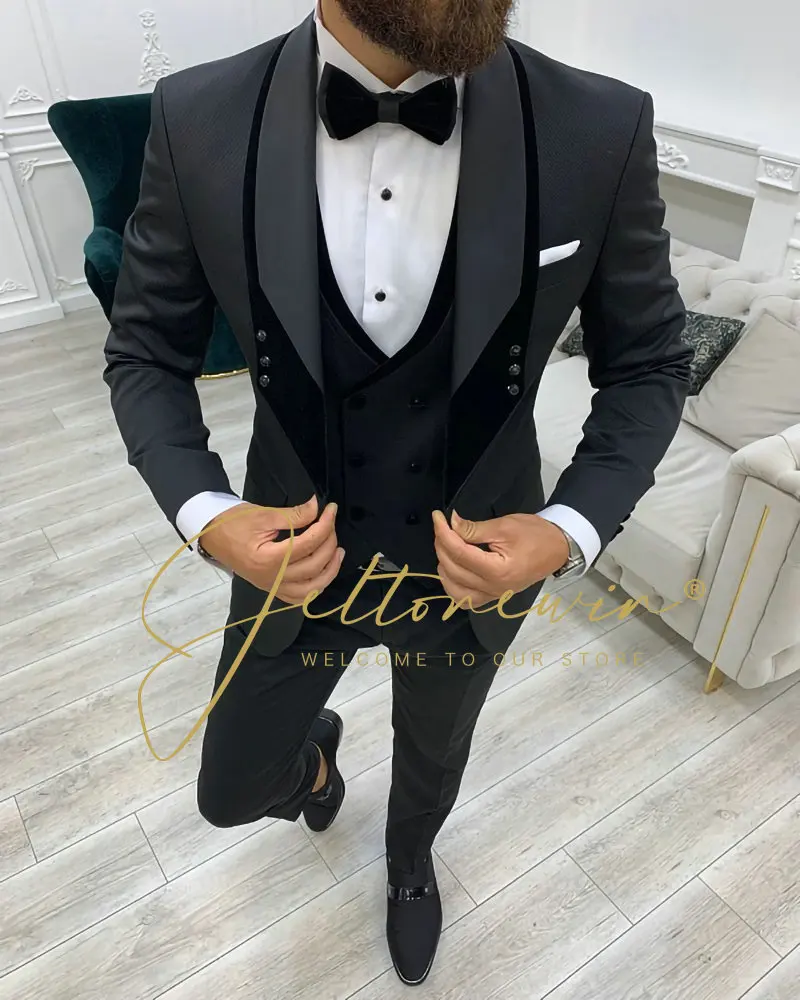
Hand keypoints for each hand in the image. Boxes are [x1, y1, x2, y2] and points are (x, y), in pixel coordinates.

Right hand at [199, 495, 344, 603]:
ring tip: (338, 551)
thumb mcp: (263, 515)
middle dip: (329, 541)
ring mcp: (272, 587)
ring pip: (312, 589)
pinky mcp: (272, 590)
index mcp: (268, 560)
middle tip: (331, 523)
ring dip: (330, 571)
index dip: (325, 525)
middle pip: (313, 565)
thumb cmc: (233, 523)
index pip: (307, 544)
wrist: (212, 536)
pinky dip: (316, 587)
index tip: (331, 508)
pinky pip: (300, 598)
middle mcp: (271, 579)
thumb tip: (317, 508)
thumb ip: (294, 515)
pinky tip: (324, 571)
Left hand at [432, 509, 569, 608]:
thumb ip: (474, 528)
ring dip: (444, 566)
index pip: (458, 552)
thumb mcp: (504, 526)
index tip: (437, 517)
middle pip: (452, 569)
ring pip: (453, 588)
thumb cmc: (536, 535)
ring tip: (447, 545)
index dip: (443, 533)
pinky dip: (453, 585)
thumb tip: (451, 524)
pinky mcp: (493, 597)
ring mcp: (493, 596)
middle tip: (443, 526)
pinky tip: (452, 568)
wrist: (557, 548)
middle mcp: (493, 588)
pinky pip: (464, 599)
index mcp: (497, 571)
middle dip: (442, 545)